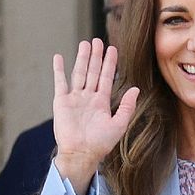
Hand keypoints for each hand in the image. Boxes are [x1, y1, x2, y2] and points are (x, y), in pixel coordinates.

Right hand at [51, 38, 139, 194]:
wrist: (81, 153)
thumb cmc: (101, 143)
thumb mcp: (119, 124)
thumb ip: (126, 106)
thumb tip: (135, 88)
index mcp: (101, 102)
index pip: (106, 77)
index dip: (109, 63)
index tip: (113, 49)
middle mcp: (88, 97)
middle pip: (92, 72)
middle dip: (96, 56)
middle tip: (98, 40)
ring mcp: (74, 98)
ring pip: (79, 73)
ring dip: (81, 58)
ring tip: (85, 43)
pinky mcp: (61, 102)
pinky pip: (60, 82)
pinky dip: (59, 70)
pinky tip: (59, 57)